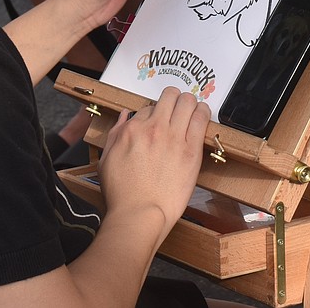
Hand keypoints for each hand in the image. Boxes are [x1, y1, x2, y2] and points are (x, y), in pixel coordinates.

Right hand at [98, 87, 210, 239]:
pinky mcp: (192, 149)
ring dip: (190, 102)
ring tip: (192, 108)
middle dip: (174, 98)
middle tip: (177, 107)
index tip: (159, 121)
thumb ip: (116, 134)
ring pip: (187, 101)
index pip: (148, 107)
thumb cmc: (122, 193)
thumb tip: (124, 116)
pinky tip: (202, 113)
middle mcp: (153, 128)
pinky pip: (201, 118)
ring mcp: (174, 137)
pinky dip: (203, 111)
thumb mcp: (107, 160)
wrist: (140, 213)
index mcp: (131, 129)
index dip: (154, 113)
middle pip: (169, 96)